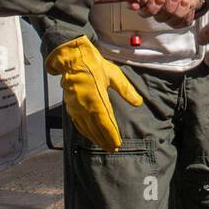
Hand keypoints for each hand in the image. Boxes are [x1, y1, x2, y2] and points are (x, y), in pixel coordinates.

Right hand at [46, 37, 142, 151]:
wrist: (72, 58)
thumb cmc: (94, 65)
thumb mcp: (114, 74)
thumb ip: (126, 90)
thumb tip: (138, 103)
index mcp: (96, 99)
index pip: (106, 123)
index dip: (111, 136)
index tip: (117, 144)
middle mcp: (85, 106)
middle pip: (96, 129)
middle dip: (104, 141)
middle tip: (112, 149)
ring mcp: (76, 107)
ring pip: (86, 128)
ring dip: (95, 138)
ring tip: (104, 145)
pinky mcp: (70, 106)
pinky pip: (77, 123)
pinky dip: (85, 132)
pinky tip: (90, 135)